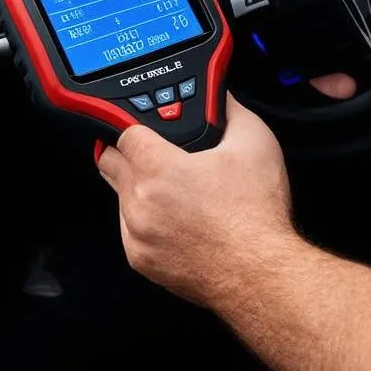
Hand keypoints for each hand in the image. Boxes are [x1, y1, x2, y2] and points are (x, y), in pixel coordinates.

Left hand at [96, 95, 300, 307]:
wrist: (260, 275)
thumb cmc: (256, 216)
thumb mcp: (256, 144)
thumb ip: (231, 110)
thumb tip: (220, 95)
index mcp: (158, 169)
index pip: (122, 132)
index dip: (135, 126)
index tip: (145, 129)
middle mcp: (139, 202)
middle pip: (109, 162)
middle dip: (127, 152)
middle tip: (154, 153)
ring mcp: (136, 234)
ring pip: (119, 197)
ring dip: (137, 188)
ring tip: (176, 191)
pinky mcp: (140, 260)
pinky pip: (129, 230)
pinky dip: (145, 221)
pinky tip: (177, 220)